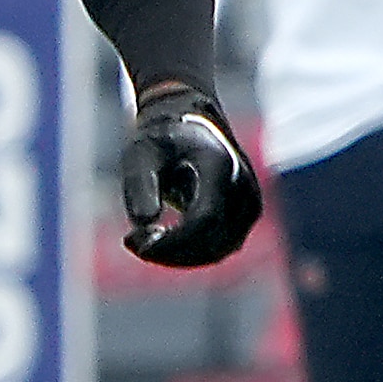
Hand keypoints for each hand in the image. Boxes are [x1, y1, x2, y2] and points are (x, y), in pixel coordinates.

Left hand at [120, 89, 259, 266]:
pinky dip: (191, 252)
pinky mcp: (246, 218)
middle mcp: (244, 188)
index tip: (133, 240)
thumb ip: (140, 185)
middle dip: (170, 252)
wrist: (194, 125)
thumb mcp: (140, 154)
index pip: (205, 218)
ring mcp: (251, 205)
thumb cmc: (163, 140)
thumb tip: (144, 222)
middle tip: (132, 241)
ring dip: (179, 256)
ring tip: (144, 240)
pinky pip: (222, 248)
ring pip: (219, 250)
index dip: (171, 240)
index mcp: (221, 166)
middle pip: (213, 241)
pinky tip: (161, 240)